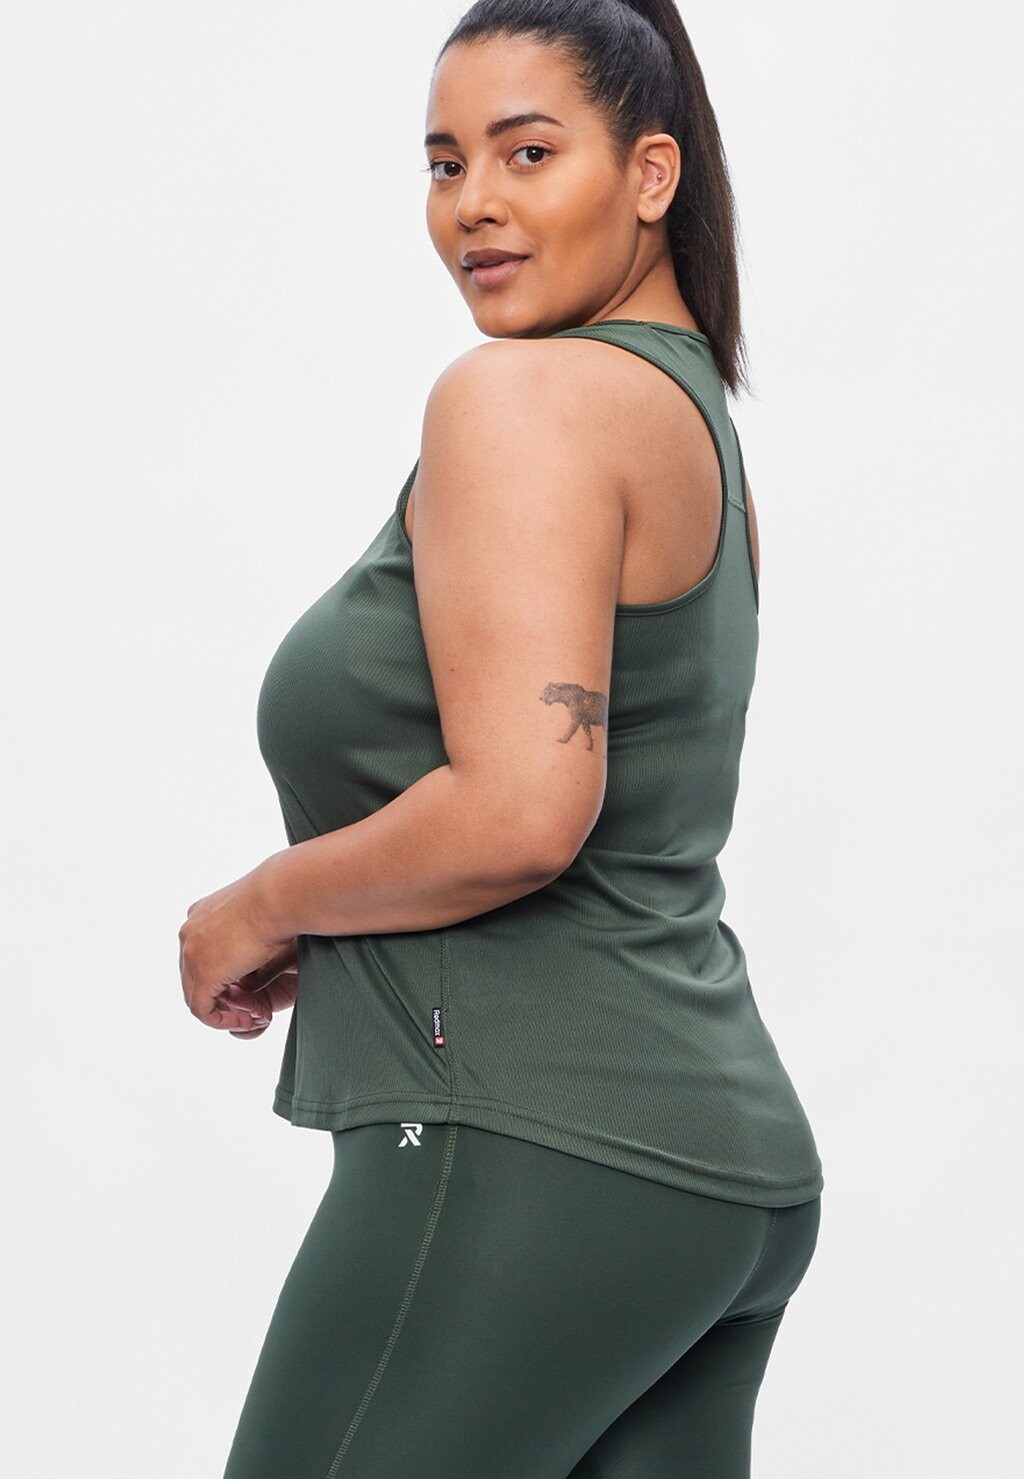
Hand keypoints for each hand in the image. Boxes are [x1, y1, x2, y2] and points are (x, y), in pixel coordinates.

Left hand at [179, 869, 295, 1032]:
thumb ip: (250, 930)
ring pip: (195, 995)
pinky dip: (221, 1020)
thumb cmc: (279, 898)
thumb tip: (258, 946)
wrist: (278, 897)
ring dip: (220, 1011)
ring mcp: (192, 954)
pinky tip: (245, 1020)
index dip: (220, 974)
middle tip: (244, 1006)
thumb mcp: (259, 912)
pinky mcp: (204, 974)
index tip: (244, 985)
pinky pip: (202, 1010)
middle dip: (217, 995)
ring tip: (247, 1017)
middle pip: (192, 976)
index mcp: (200, 915)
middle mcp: (189, 933)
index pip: (199, 954)